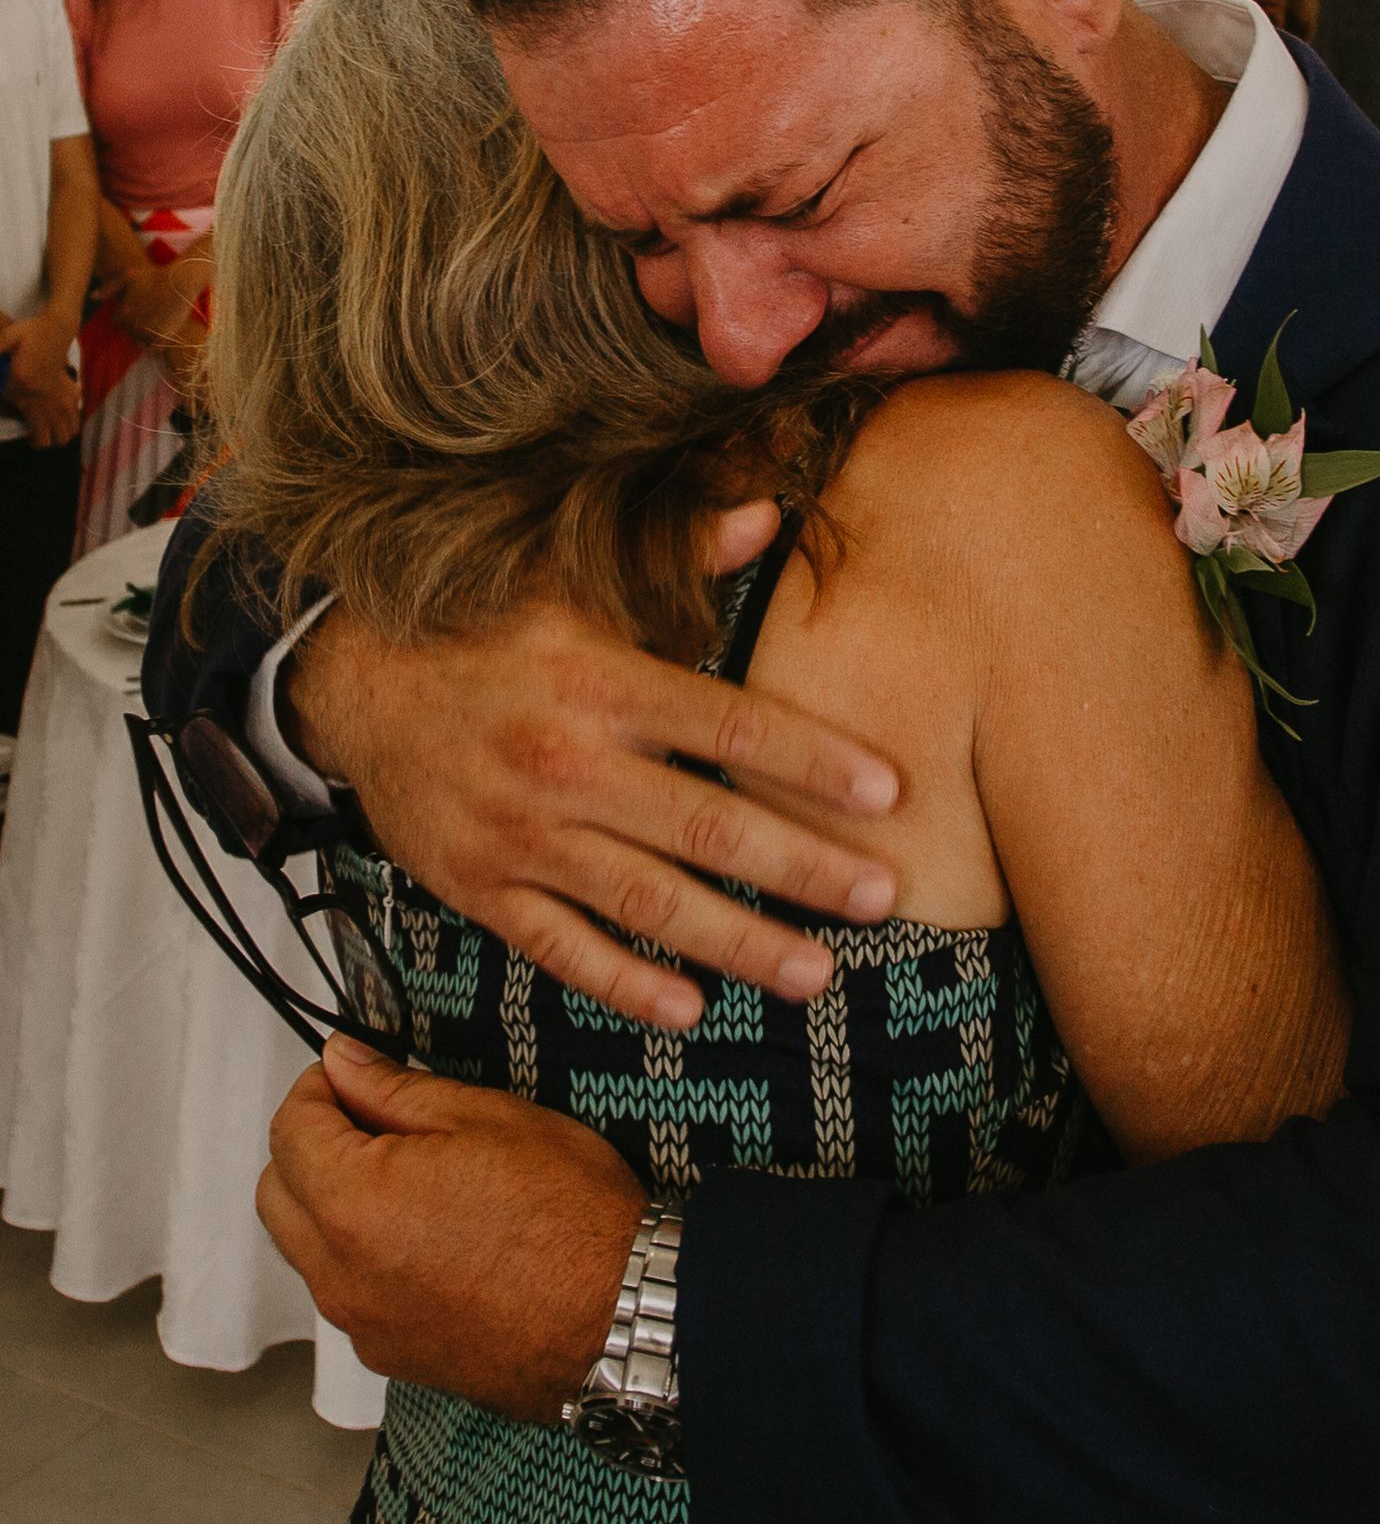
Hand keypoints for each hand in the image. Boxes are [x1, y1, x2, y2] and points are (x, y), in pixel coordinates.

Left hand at [0, 312, 80, 447]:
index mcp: (26, 387)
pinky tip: (56, 415)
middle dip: (42, 443)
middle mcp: (48, 398)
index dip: (25, 434)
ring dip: (57, 435)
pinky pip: (75, 415)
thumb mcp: (5, 339)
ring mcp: (62, 396)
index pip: (31, 427)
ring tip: (43, 430)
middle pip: (54, 438)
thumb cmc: (28, 334)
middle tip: (30, 435)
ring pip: (68, 431)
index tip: (18, 427)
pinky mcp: (71, 391)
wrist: (56, 327)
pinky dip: (68, 421)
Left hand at [102, 254, 207, 347]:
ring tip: (152, 325)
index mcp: (124, 312)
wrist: (181, 280)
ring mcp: (151, 330)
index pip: (119, 321)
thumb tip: (93, 297)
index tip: (136, 307)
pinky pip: (156, 348)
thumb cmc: (154, 275)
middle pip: (130, 332)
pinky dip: (154, 347)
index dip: (126, 315)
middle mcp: (136, 323)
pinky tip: (157, 340)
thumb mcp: (128, 277)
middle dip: (134, 326)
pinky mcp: (166, 334)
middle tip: (147, 315)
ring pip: (142, 341)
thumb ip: (109, 288)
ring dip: (144, 337)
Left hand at [259, 1035, 648, 1423]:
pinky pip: (348, 1292)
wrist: (619, 1312)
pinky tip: (433, 1234)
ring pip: (308, 1248)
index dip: (318, 1088)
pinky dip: (365, 1255)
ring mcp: (362, 1322)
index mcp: (355, 1203)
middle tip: (375, 1120)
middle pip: (278, 1194)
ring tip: (413, 1178)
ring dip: (334, 1204)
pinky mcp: (390, 1354)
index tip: (354, 1075)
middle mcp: (340, 1273)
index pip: (290, 1130)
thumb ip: (397, 1089)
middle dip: (310, 1147)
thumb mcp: (488, 1118)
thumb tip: (345, 1062)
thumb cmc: (570, 1215)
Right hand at [285, 501, 900, 1027]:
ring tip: (816, 973)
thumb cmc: (485, 630)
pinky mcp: (482, 887)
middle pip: (706, 828)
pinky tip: (690, 1010)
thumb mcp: (571, 580)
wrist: (350, 686)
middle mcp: (567, 763)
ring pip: (648, 902)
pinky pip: (562, 949)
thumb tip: (768, 513)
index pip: (730, 727)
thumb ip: (679, 556)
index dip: (812, 760)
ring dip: (738, 943)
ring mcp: (522, 834)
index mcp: (601, 683)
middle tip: (883, 897)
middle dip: (802, 868)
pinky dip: (625, 983)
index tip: (886, 791)